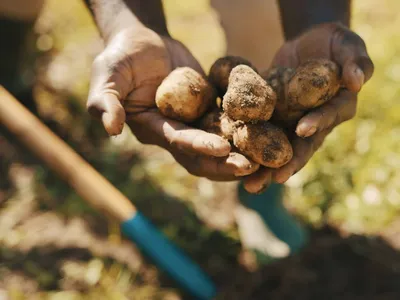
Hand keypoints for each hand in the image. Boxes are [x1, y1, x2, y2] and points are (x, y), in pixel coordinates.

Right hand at [87, 26, 258, 179]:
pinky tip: (268, 130)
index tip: (224, 149)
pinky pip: (228, 120)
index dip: (200, 148)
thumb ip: (105, 101)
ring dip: (240, 152)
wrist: (143, 40)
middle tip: (253, 167)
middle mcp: (174, 131)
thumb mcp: (107, 75)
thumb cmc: (121, 56)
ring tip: (266, 158)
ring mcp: (193, 120)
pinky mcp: (207, 107)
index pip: (178, 143)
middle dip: (226, 163)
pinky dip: (245, 127)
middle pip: (202, 154)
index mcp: (153, 129)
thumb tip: (112, 130)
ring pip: (219, 143)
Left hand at [243, 22, 373, 192]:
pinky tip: (232, 158)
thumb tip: (356, 81)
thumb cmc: (334, 43)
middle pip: (302, 146)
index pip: (328, 116)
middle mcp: (314, 122)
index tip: (302, 130)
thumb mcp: (349, 45)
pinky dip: (248, 146)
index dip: (317, 123)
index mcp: (337, 107)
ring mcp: (292, 122)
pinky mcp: (273, 118)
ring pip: (278, 148)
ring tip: (249, 185)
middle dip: (288, 163)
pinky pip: (261, 133)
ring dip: (265, 167)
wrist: (308, 43)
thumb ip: (356, 61)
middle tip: (274, 179)